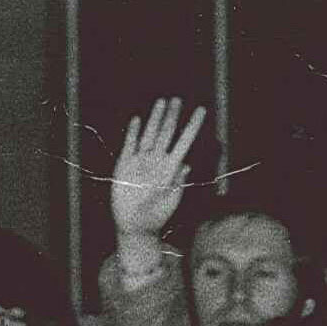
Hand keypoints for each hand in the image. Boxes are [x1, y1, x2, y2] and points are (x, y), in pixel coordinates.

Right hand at [111, 97, 205, 242]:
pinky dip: (133, 132)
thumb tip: (186, 165)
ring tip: (163, 102)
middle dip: (173, 116)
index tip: (202, 111)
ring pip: (150, 133)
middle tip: (178, 99)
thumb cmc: (156, 216)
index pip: (184, 141)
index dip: (193, 126)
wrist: (135, 226)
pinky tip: (137, 119)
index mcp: (171, 167)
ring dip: (156, 118)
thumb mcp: (170, 201)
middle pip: (167, 133)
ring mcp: (141, 160)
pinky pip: (130, 144)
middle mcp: (157, 160)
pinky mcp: (125, 163)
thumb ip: (177, 183)